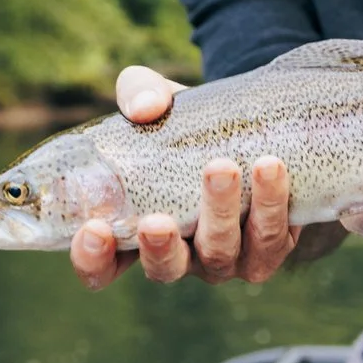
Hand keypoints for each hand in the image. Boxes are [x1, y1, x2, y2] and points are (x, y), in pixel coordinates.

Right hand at [70, 65, 304, 289]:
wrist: (249, 124)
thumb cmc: (184, 123)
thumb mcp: (155, 100)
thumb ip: (138, 93)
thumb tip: (145, 107)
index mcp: (135, 231)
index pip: (102, 266)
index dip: (92, 259)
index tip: (93, 230)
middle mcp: (178, 254)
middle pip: (164, 269)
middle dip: (160, 247)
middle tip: (157, 220)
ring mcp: (222, 257)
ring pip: (220, 252)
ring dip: (220, 213)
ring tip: (223, 167)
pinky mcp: (267, 249)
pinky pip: (270, 239)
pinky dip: (270, 204)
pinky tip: (270, 168)